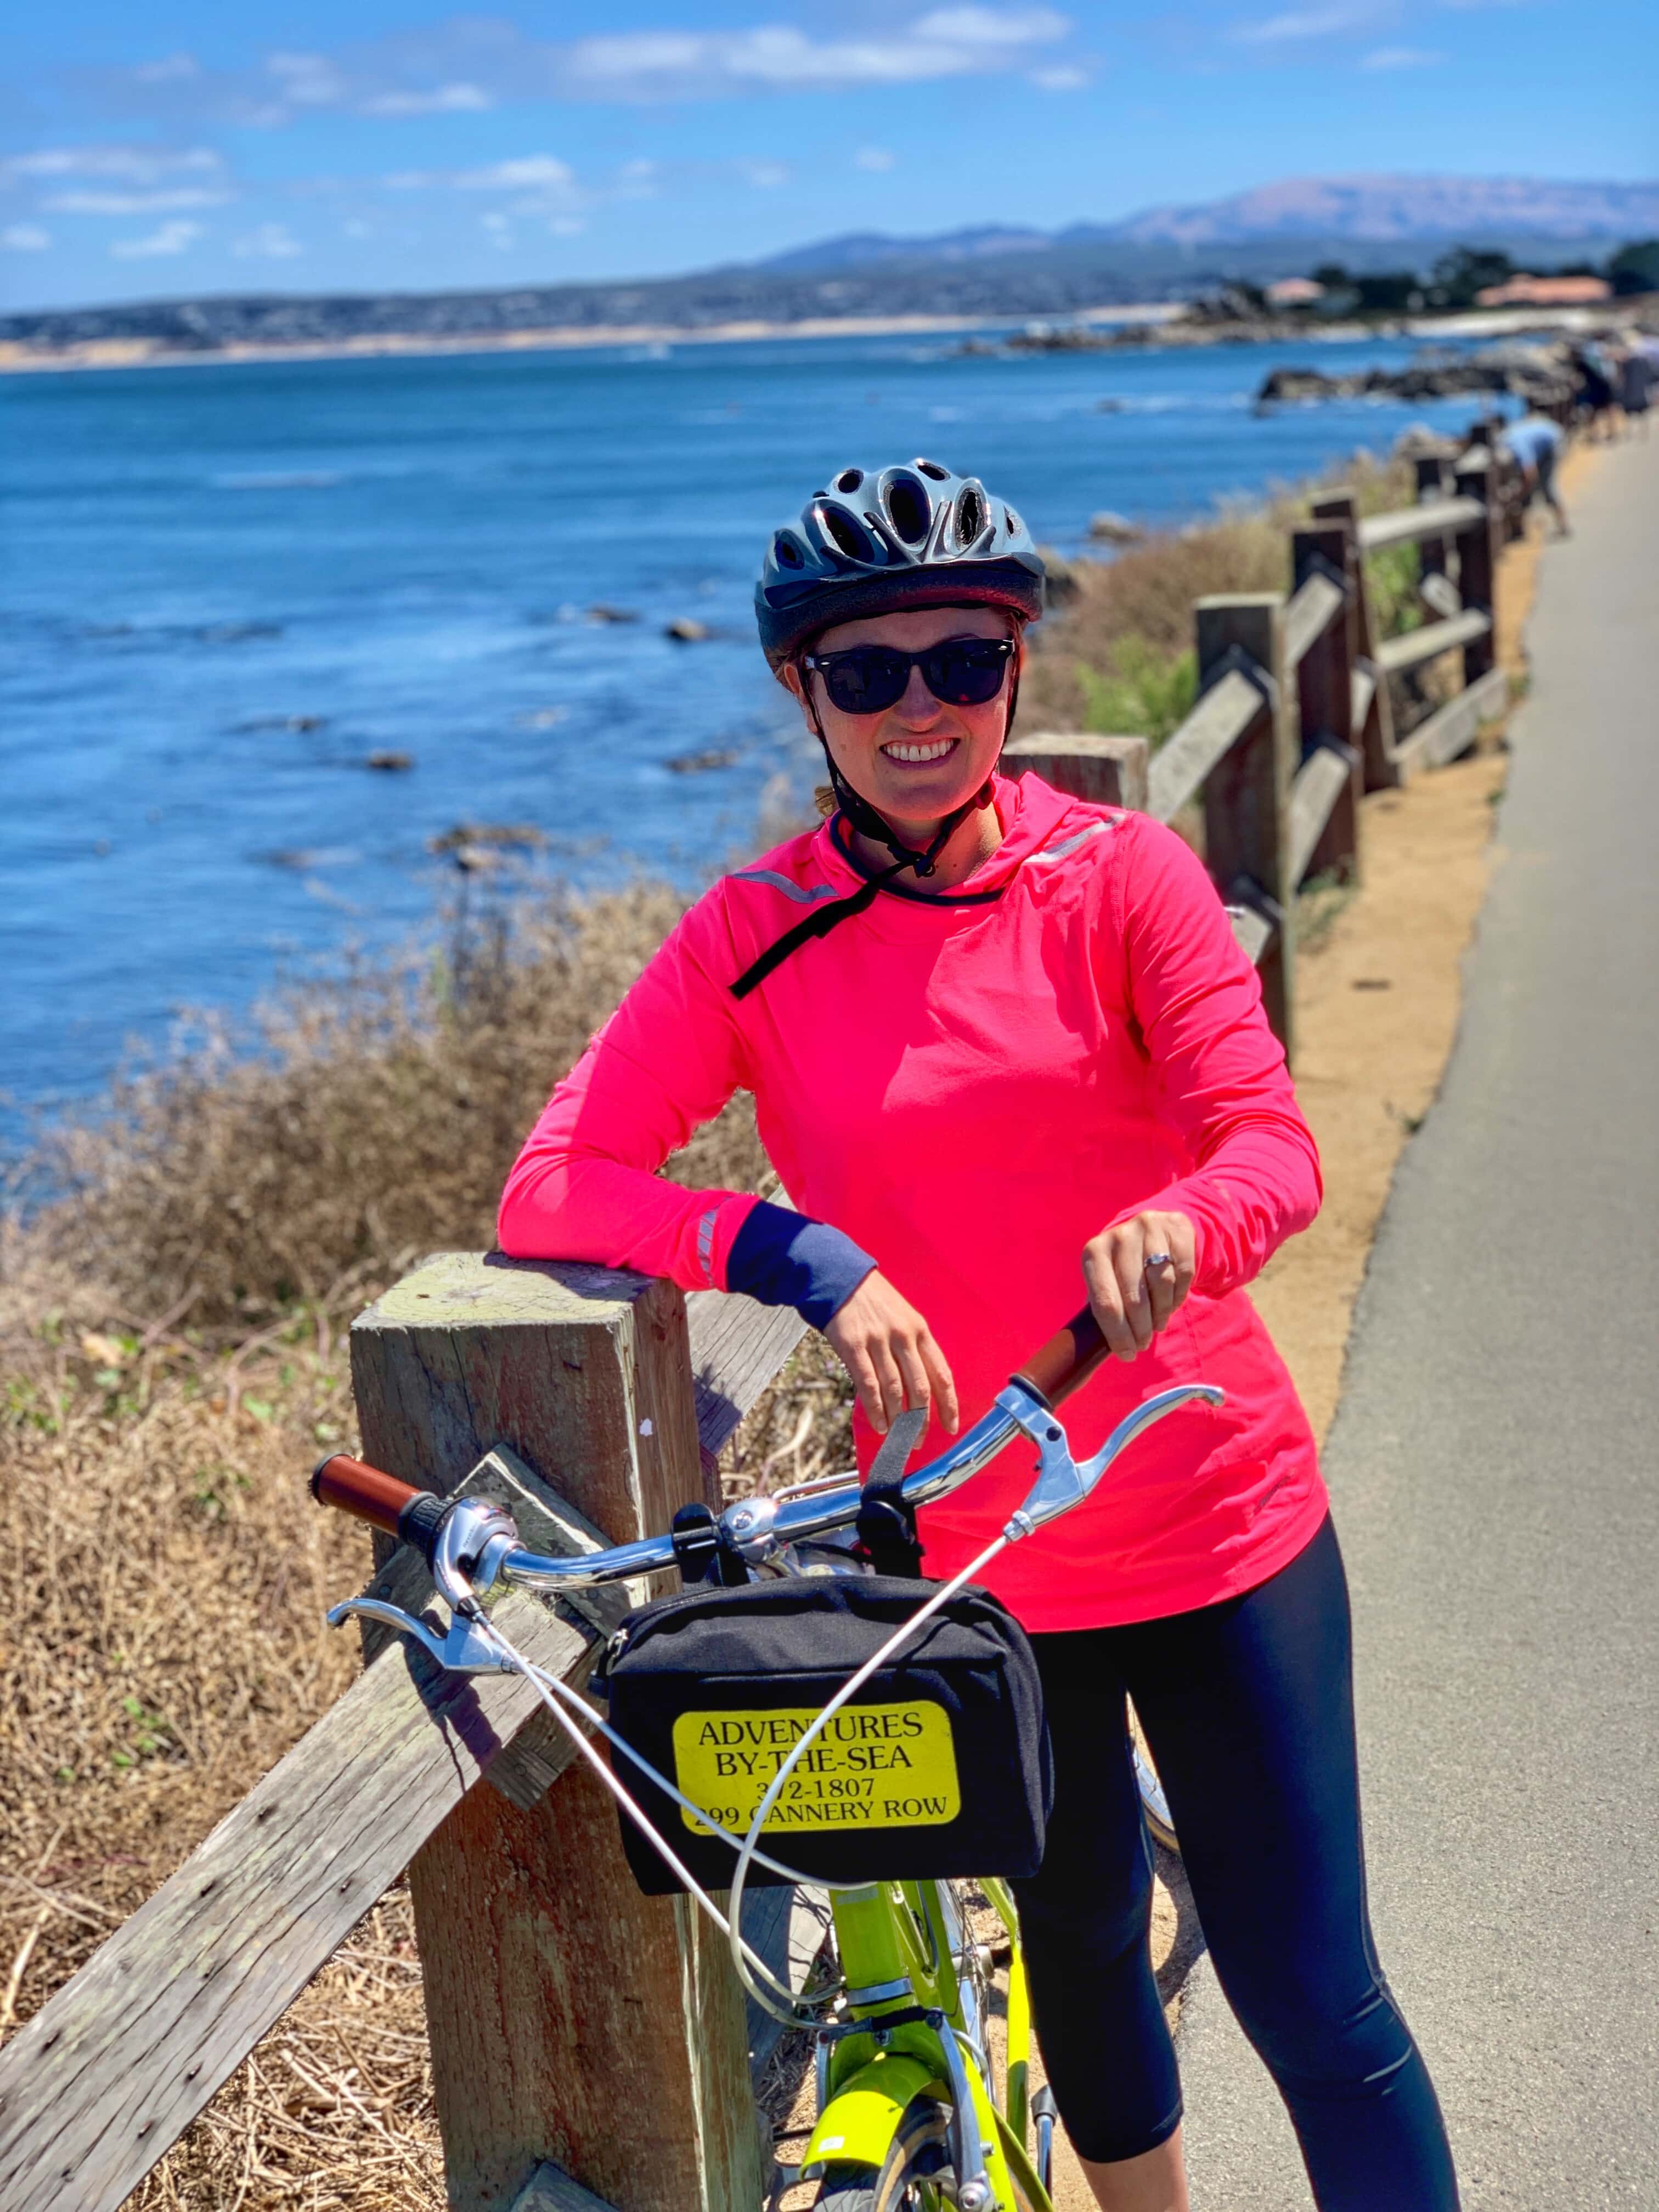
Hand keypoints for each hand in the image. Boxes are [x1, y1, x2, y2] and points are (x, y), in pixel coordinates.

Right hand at [824, 1271, 959, 1436]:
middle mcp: (903, 1336)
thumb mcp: (903, 1316)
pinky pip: (868, 1384)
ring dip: (897, 1419)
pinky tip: (879, 1423)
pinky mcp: (853, 1345)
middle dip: (920, 1420)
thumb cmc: (873, 1301)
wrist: (839, 1277)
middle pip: (919, 1387)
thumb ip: (912, 1348)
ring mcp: (878, 1341)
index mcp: (920, 1330)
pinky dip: (875, 1408)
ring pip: (893, 1390)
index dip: (948, 1404)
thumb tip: (918, 1389)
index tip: (951, 1427)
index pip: (941, 1373)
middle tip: (917, 1441)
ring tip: (897, 1437)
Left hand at [1081, 1211, 1196, 1362]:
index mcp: (1094, 1253)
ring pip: (1161, 1285)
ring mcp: (1148, 1229)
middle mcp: (1119, 1236)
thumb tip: (1094, 1352)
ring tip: (1156, 1324)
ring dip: (1160, 1314)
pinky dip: (1178, 1296)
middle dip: (1139, 1329)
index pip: (1105, 1301)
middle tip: (1142, 1344)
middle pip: (1134, 1297)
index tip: (1127, 1354)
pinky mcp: (1176, 1228)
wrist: (1154, 1227)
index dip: (1117, 1333)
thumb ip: (1103, 1306)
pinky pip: (1183, 1273)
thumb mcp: (1106, 1279)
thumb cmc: (1124, 1266)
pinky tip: (1171, 1303)